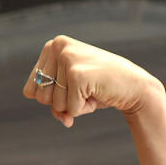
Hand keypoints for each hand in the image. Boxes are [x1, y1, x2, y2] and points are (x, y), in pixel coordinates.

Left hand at [22, 35, 161, 127]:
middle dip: (63, 103)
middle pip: (40, 98)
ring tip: (92, 90)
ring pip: (55, 105)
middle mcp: (58, 47)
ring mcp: (67, 59)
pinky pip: (70, 109)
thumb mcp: (69, 93)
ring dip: (75, 106)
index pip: (30, 90)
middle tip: (85, 89)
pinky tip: (97, 94)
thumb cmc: (99, 88)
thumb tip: (63, 118)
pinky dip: (84, 109)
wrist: (135, 86)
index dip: (52, 99)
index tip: (73, 86)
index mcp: (52, 46)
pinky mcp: (77, 74)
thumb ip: (54, 105)